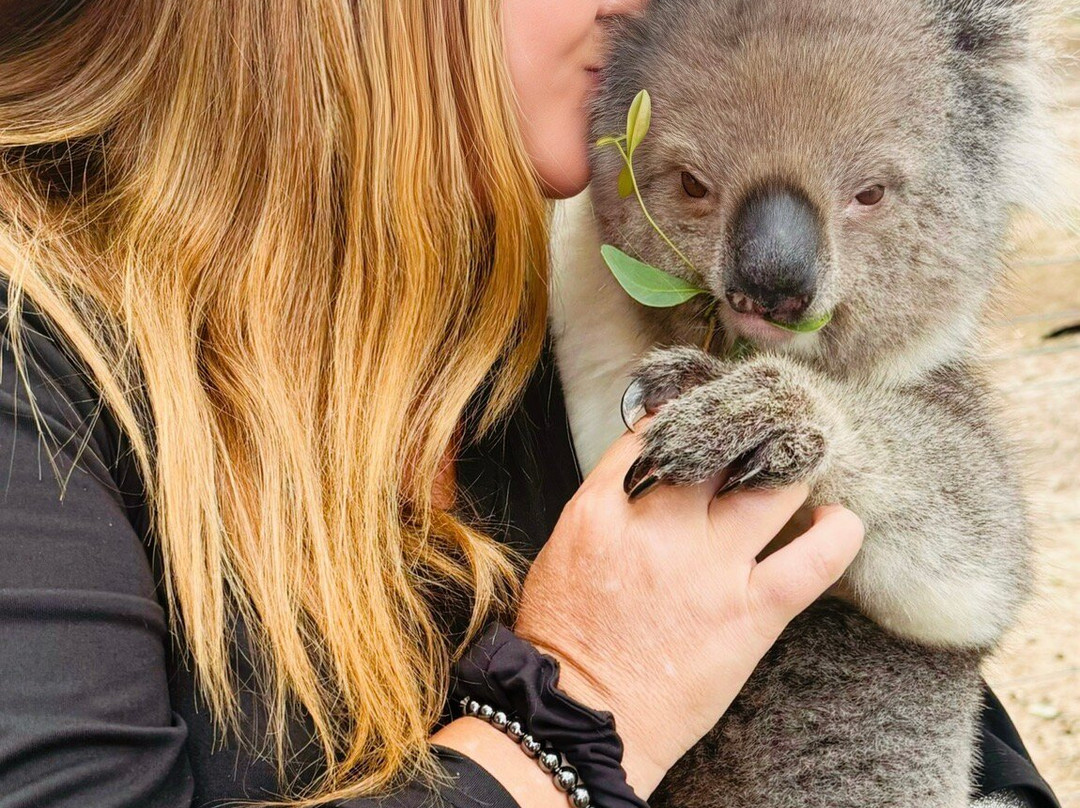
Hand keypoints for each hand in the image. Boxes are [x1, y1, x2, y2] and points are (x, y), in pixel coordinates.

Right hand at [514, 421, 863, 797]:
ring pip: (774, 486)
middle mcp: (659, 525)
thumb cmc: (568, 636)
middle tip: (765, 430)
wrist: (584, 716)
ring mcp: (708, 566)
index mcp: (603, 508)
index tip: (707, 413)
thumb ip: (608, 499)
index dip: (689, 413)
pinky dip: (837, 535)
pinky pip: (812, 560)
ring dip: (793, 469)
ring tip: (802, 467)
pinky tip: (841, 521)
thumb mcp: (566, 546)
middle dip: (746, 431)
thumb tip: (654, 462)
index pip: (656, 431)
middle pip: (720, 444)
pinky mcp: (750, 611)